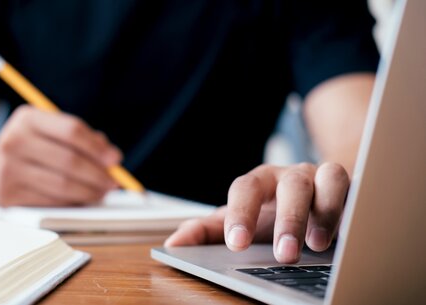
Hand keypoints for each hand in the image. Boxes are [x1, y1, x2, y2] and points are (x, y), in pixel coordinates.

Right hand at [0, 105, 120, 205]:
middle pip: (69, 160)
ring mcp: (7, 169)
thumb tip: (111, 157)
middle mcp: (14, 140)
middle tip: (113, 182)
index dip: (97, 147)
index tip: (116, 159)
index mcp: (27, 118)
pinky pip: (50, 201)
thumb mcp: (48, 133)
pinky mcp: (6, 195)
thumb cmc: (29, 148)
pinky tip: (82, 200)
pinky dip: (72, 202)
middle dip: (98, 174)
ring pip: (62, 184)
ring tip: (102, 193)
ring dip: (89, 192)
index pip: (71, 131)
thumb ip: (80, 139)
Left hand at [164, 162, 348, 262]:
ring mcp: (323, 177)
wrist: (311, 197)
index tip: (235, 243)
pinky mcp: (351, 186)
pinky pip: (356, 188)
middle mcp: (291, 175)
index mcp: (259, 182)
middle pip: (289, 185)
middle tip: (283, 254)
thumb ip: (206, 232)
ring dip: (325, 211)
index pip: (245, 188)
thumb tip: (173, 243)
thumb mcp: (239, 222)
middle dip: (287, 219)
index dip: (240, 214)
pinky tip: (348, 232)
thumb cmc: (270, 212)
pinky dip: (352, 206)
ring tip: (317, 245)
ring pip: (329, 178)